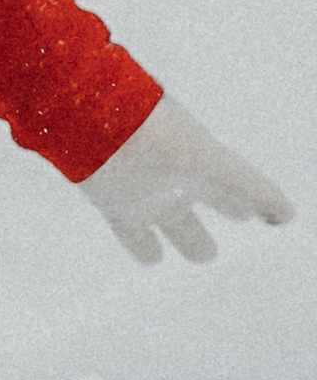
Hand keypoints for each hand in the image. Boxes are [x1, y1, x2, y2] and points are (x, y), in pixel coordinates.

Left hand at [80, 93, 296, 266]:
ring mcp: (146, 189)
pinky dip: (145, 247)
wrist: (93, 121)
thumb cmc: (154, 132)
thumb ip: (249, 187)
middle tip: (242, 213)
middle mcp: (175, 171)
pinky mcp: (115, 205)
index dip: (254, 193)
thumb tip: (286, 215)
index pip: (234, 177)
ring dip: (187, 235)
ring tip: (202, 252)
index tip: (271, 210)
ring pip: (175, 220)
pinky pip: (136, 235)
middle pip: (207, 191)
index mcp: (200, 155)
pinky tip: (151, 258)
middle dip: (224, 201)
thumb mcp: (208, 160)